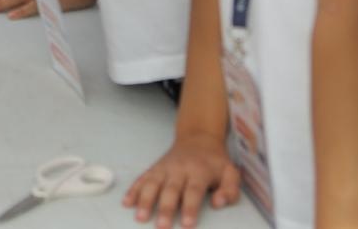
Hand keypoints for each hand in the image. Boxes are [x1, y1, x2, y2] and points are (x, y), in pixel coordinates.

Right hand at [124, 133, 240, 228]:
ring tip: (140, 217)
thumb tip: (218, 204)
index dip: (190, 208)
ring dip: (145, 200)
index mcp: (199, 172)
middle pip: (171, 190)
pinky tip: (127, 202)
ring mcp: (164, 168)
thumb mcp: (231, 172)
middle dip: (165, 208)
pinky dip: (133, 190)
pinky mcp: (154, 168)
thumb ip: (230, 190)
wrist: (198, 138)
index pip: (194, 191)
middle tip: (161, 227)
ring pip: (152, 184)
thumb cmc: (215, 162)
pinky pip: (142, 178)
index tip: (187, 225)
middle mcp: (179, 169)